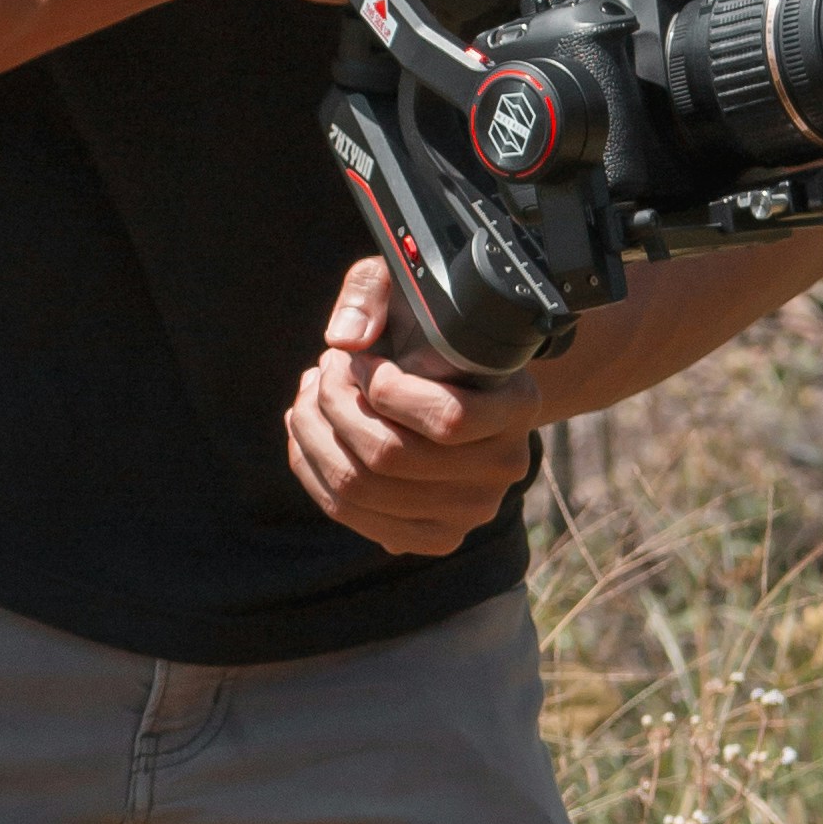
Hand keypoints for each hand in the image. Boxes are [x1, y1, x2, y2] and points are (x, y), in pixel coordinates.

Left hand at [285, 255, 542, 552]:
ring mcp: (471, 510)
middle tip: (323, 370)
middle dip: (334, 406)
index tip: (361, 359)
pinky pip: (353, 515)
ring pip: (361, 488)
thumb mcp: (415, 287)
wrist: (467, 384)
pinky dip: (312, 471)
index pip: (448, 419)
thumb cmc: (436, 331)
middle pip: (390, 456)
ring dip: (313, 435)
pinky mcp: (434, 536)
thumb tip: (344, 340)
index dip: (383, 388)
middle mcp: (504, 466)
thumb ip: (374, 290)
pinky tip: (304, 433)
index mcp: (518, 405)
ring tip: (308, 395)